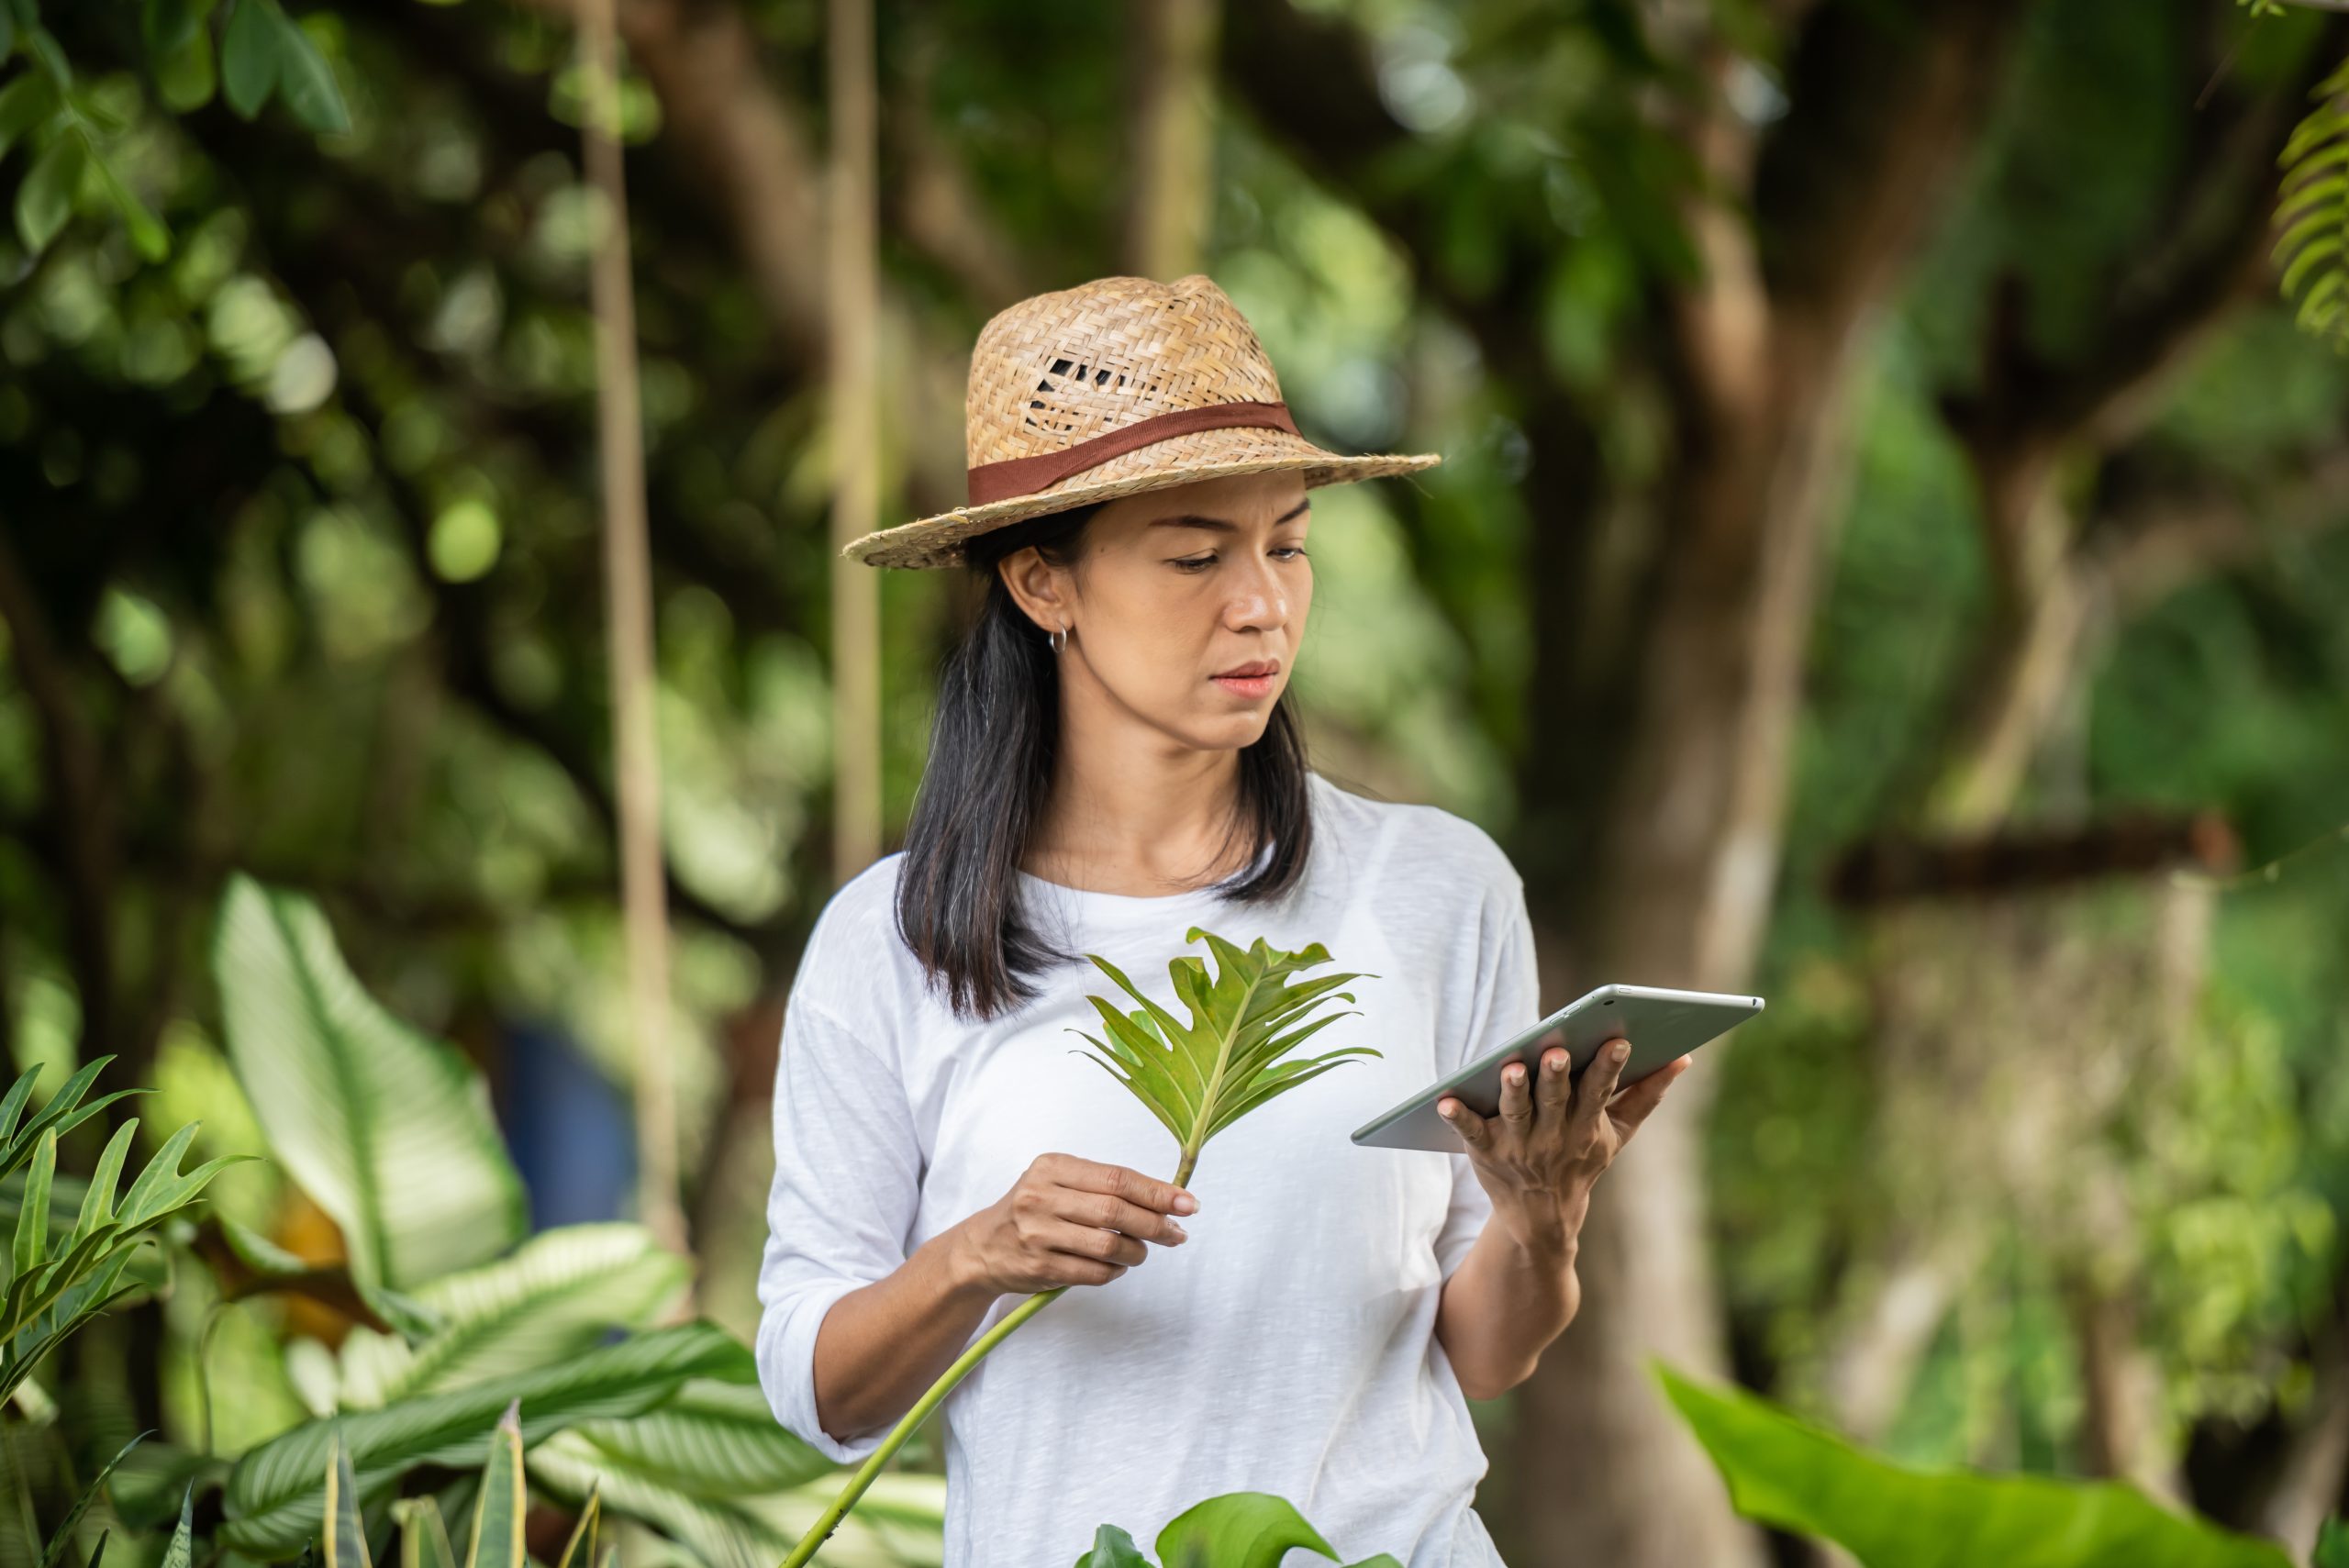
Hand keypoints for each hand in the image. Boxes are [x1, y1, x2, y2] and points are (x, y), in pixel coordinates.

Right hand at [953, 1153, 1197, 1295]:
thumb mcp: (1058, 1182)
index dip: (1158, 1192)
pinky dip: (1115, 1271)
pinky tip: (1118, 1266)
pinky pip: (1094, 1272)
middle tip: (1178, 1234)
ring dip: (1137, 1252)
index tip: (1188, 1203)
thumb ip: (1104, 1185)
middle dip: (1156, 1224)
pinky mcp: (1039, 1267)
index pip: (1117, 1178)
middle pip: (1116, 1211)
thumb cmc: (1034, 1209)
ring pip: (1108, 1245)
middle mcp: (1041, 1196)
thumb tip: (1167, 1197)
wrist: (982, 1247)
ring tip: (1143, 1252)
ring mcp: (1038, 1233)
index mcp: (1052, 1167)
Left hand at [1437, 1033, 1690, 1251]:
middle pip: (1555, 1100)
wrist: (1541, 1219)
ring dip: (1513, 1090)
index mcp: (1587, 1126)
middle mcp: (1553, 1135)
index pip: (1600, 1092)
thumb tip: (1683, 1058)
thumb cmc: (1581, 1160)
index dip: (1608, 1067)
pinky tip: (1443, 1100)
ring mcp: (1518, 1145)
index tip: (1617, 1041)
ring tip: (1510, 1068)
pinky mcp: (1484, 1151)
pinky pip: (1469, 1131)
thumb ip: (1647, 1095)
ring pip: (1515, 1112)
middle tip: (1555, 1050)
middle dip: (1556, 1075)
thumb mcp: (1618, 1133)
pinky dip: (1457, 1116)